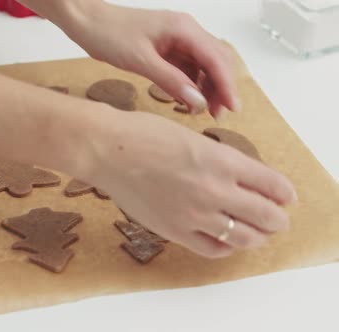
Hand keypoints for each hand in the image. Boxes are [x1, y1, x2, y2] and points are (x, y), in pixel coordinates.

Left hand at [64, 3, 239, 118]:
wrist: (86, 21)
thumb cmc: (109, 34)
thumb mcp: (139, 60)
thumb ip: (170, 80)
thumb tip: (198, 101)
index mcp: (183, 29)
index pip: (216, 59)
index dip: (227, 85)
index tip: (232, 108)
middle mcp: (185, 32)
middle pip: (216, 61)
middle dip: (221, 87)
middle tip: (218, 115)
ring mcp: (176, 39)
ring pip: (203, 65)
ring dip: (206, 87)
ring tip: (202, 111)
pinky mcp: (166, 48)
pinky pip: (186, 67)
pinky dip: (190, 84)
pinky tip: (186, 99)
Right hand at [84, 111, 296, 257]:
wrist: (108, 149)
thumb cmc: (144, 134)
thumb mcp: (193, 137)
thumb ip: (220, 161)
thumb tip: (240, 179)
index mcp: (223, 160)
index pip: (273, 185)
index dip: (284, 193)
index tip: (285, 197)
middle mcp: (215, 190)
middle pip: (266, 216)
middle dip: (277, 219)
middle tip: (276, 219)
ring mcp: (195, 214)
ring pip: (244, 237)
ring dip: (257, 236)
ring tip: (257, 233)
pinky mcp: (175, 230)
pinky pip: (213, 249)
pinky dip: (226, 247)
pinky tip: (225, 240)